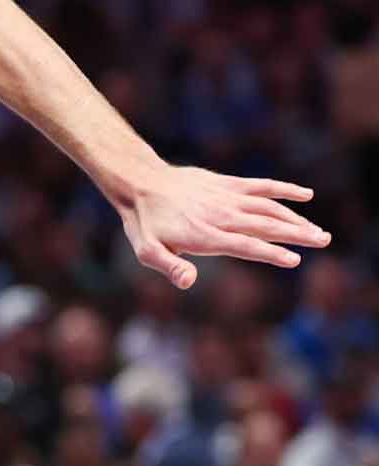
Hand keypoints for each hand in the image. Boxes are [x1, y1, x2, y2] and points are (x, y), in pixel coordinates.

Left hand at [118, 165, 330, 288]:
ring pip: (268, 207)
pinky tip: (306, 194)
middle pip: (266, 225)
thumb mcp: (147, 250)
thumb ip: (169, 267)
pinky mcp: (227, 184)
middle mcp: (221, 215)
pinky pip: (260, 186)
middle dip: (297, 234)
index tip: (294, 260)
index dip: (270, 253)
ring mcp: (226, 197)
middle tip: (323, 242)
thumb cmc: (144, 222)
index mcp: (206, 235)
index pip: (245, 246)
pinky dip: (283, 189)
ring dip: (296, 218)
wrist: (141, 182)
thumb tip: (188, 282)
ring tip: (319, 231)